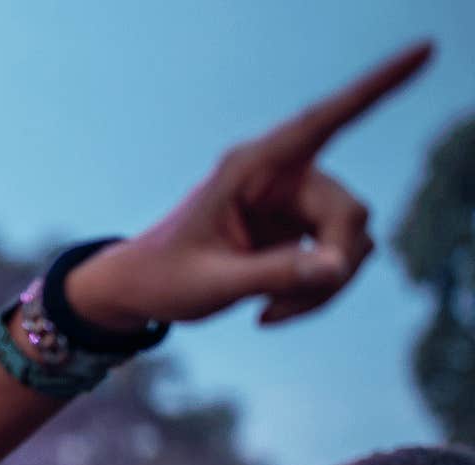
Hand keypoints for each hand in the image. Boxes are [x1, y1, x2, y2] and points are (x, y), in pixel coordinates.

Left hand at [67, 42, 432, 329]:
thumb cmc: (163, 279)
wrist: (141, 290)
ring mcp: (296, 201)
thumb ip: (272, 275)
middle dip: (332, 266)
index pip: (323, 121)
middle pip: (350, 213)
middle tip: (284, 308)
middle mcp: (281, 175)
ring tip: (268, 312)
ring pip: (352, 241)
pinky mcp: (303, 228)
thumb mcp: (210, 284)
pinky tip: (270, 310)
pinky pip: (340, 261)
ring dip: (323, 287)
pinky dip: (317, 292)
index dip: (376, 88)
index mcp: (252, 166)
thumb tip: (337, 266)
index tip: (423, 52)